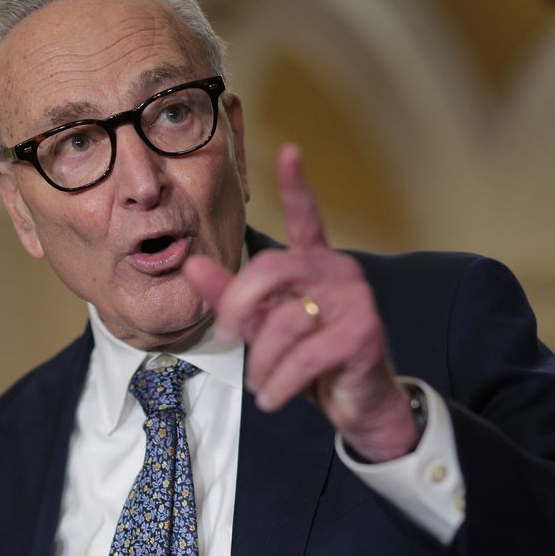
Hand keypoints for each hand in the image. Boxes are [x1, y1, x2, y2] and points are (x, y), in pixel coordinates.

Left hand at [183, 144, 420, 461]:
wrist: (359, 404)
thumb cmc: (314, 361)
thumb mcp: (265, 326)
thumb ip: (231, 296)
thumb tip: (192, 264)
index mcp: (315, 262)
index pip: (306, 216)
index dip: (295, 185)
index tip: (289, 151)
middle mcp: (338, 272)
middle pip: (270, 270)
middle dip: (238, 307)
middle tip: (225, 336)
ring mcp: (355, 300)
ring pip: (284, 322)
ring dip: (262, 362)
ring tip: (260, 385)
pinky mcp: (362, 333)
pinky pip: (304, 356)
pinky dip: (281, 384)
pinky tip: (275, 398)